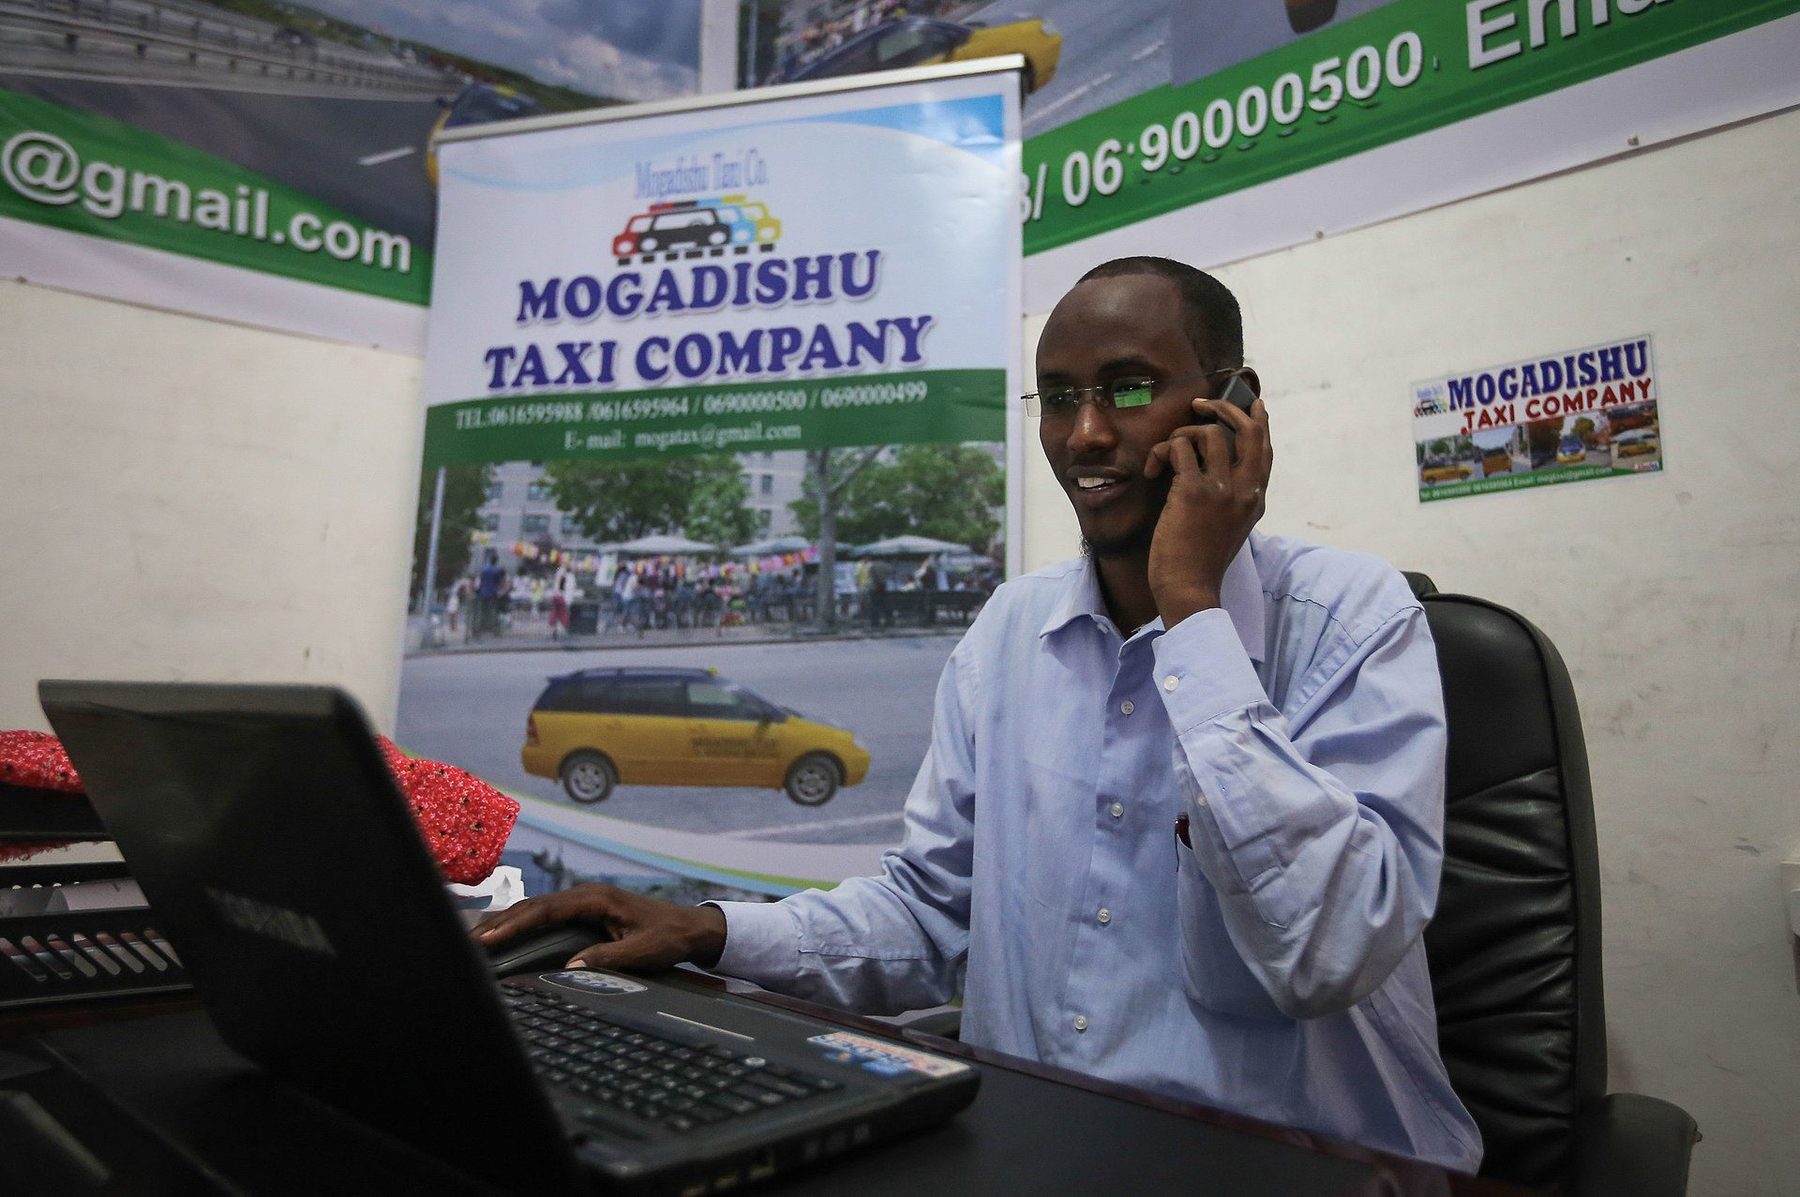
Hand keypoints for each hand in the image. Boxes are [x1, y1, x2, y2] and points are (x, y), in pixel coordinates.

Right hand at [472, 883, 727, 971]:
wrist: (691, 927)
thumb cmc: (669, 937)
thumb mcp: (643, 951)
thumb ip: (608, 958)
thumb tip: (571, 966)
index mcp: (597, 899)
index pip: (546, 909)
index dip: (516, 923)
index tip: (491, 937)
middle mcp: (587, 895)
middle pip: (535, 905)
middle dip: (501, 921)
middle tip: (470, 941)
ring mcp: (585, 900)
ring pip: (537, 908)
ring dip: (508, 920)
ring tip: (476, 937)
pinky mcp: (585, 910)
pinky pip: (547, 914)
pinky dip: (523, 922)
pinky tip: (505, 933)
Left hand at [1143, 395, 1271, 627]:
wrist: (1189, 587)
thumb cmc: (1200, 563)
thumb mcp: (1229, 530)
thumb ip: (1232, 501)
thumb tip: (1215, 472)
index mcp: (1256, 500)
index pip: (1265, 451)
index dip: (1260, 423)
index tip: (1253, 404)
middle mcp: (1246, 491)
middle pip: (1248, 431)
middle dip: (1225, 409)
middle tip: (1201, 404)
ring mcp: (1222, 489)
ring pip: (1209, 433)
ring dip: (1182, 433)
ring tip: (1167, 453)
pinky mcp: (1193, 491)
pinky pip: (1178, 448)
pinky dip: (1161, 451)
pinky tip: (1152, 470)